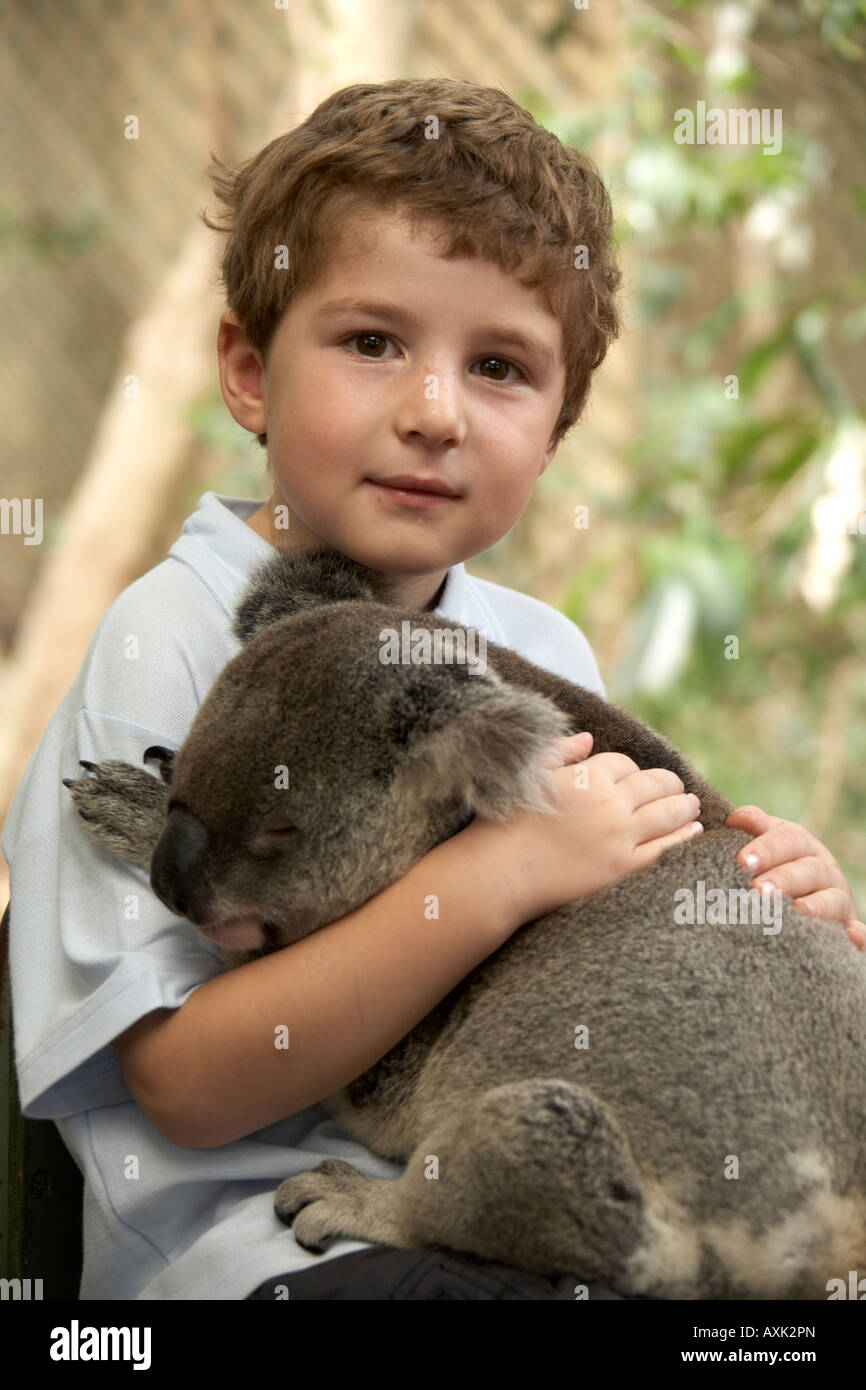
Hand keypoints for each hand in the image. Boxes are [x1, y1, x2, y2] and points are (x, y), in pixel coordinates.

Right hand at [480, 731, 703, 926]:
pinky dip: (683, 836)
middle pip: (655, 784)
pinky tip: (693, 831)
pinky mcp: (622, 867)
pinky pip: (664, 848)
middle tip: (677, 786)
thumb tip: (589, 739)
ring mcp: (620, 836)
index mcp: (587, 776)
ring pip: (668, 813)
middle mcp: (610, 802)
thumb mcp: (531, 777)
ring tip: (692, 804)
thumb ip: (562, 753)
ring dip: (684, 806)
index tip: (634, 777)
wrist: (498, 875)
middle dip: (669, 783)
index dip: (631, 770)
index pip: (625, 764)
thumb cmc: (505, 824)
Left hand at [726, 804, 865, 950]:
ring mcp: (837, 897)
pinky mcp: (847, 927)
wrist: (802, 902)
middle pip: (807, 869)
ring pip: (832, 899)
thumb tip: (734, 819)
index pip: (786, 839)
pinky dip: (861, 935)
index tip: (742, 861)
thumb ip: (753, 828)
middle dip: (783, 878)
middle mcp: (822, 868)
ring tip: (799, 910)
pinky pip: (859, 932)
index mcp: (799, 844)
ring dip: (817, 905)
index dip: (766, 848)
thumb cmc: (769, 868)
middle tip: (757, 889)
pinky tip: (852, 934)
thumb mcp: (764, 846)